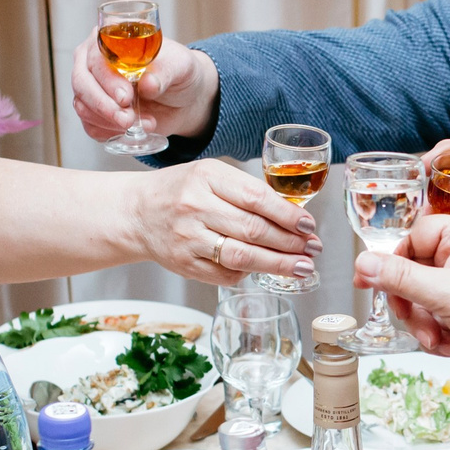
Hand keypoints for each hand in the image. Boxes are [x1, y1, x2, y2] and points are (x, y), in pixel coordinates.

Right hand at [73, 36, 218, 143]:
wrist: (184, 98)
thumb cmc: (178, 72)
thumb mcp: (181, 67)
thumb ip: (165, 73)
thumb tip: (148, 84)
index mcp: (109, 41)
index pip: (96, 58)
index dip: (108, 80)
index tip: (126, 98)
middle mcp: (93, 62)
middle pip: (81, 83)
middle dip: (104, 105)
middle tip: (128, 119)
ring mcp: (91, 88)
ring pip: (83, 107)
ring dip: (111, 121)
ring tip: (146, 123)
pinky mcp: (95, 112)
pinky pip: (91, 126)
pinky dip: (111, 132)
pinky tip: (134, 130)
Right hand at [132, 160, 321, 284]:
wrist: (137, 213)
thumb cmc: (181, 191)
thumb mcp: (211, 175)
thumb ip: (247, 190)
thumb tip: (293, 215)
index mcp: (206, 177)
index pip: (256, 198)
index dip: (287, 215)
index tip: (308, 225)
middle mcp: (195, 207)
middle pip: (253, 230)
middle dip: (290, 243)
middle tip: (312, 249)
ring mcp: (188, 238)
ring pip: (242, 256)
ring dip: (277, 264)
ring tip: (301, 267)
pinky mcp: (184, 264)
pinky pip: (225, 275)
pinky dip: (249, 274)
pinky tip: (264, 270)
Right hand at [353, 214, 449, 382]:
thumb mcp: (447, 293)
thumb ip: (400, 277)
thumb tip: (362, 262)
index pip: (413, 236)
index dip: (393, 261)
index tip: (371, 281)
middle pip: (410, 269)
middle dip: (408, 300)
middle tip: (409, 316)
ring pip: (417, 297)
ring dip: (419, 322)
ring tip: (436, 338)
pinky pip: (430, 317)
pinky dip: (433, 334)